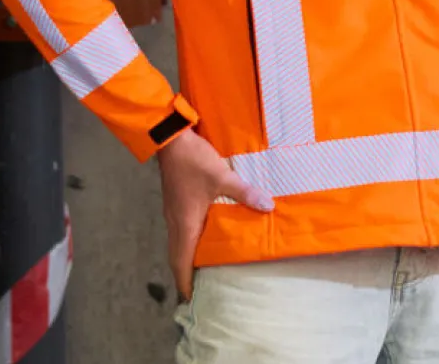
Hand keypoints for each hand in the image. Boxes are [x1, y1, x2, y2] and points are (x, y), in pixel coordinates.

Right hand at [156, 129, 272, 301]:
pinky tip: (205, 240)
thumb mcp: (221, 177)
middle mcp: (176, 223)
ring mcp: (174, 213)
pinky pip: (183, 231)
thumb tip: (267, 206)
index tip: (191, 299)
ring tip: (205, 269)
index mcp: (184, 224)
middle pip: (178, 257)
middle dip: (187, 275)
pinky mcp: (177, 203)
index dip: (184, 282)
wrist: (170, 139)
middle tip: (202, 288)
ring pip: (180, 244)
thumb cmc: (193, 161)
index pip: (180, 262)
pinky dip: (191, 242)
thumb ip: (244, 193)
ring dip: (189, 258)